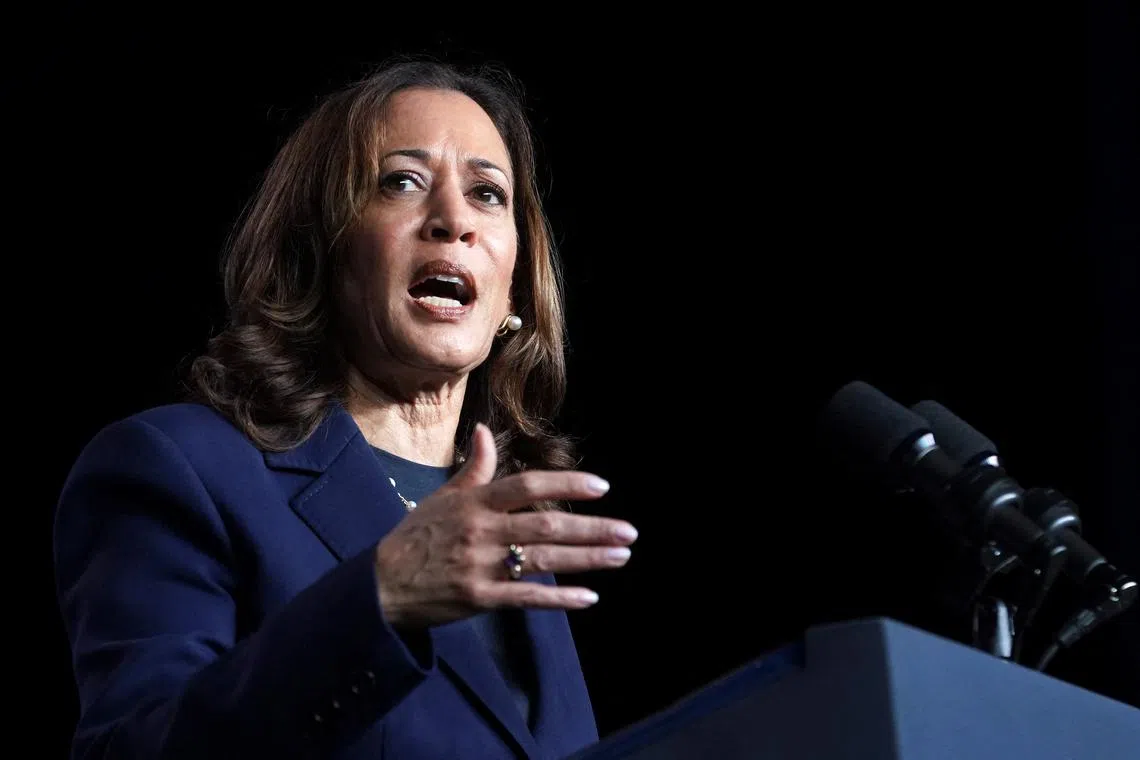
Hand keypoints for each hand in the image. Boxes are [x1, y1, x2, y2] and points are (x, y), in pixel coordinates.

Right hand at [373, 423, 635, 628]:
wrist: (382, 584)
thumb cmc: (417, 536)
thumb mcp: (442, 497)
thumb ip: (473, 468)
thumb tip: (483, 430)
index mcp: (476, 502)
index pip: (528, 486)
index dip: (566, 485)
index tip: (601, 488)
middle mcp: (481, 531)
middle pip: (546, 526)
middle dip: (592, 529)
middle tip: (628, 532)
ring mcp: (481, 566)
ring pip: (543, 560)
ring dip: (587, 559)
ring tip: (620, 556)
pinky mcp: (479, 598)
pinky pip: (527, 598)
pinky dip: (559, 598)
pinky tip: (589, 597)